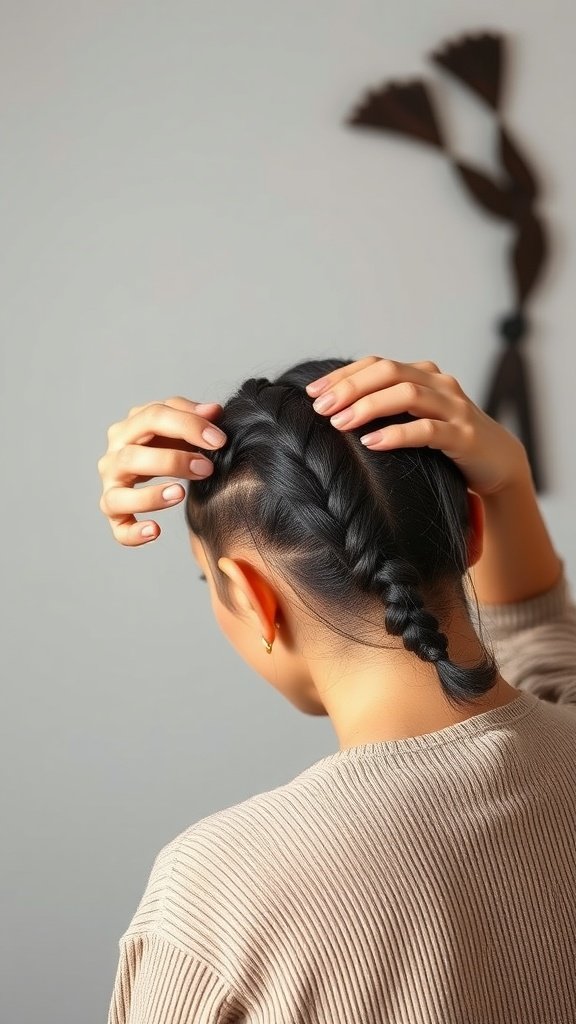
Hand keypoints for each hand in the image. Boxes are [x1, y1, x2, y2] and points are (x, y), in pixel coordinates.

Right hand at [98, 397, 226, 545]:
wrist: (150, 472)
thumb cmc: (166, 444)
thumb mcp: (179, 427)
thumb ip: (194, 417)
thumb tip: (214, 411)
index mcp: (128, 429)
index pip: (152, 417)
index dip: (187, 425)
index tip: (219, 440)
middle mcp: (113, 457)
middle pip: (132, 456)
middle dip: (172, 461)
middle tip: (207, 468)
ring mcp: (111, 487)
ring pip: (119, 495)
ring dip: (150, 497)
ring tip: (180, 494)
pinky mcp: (115, 515)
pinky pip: (119, 528)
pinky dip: (133, 533)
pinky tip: (156, 531)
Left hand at [305, 356, 529, 497]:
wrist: (499, 462)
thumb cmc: (447, 441)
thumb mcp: (415, 418)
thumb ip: (386, 409)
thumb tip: (334, 413)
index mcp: (424, 375)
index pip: (377, 363)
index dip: (343, 375)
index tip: (312, 392)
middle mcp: (439, 384)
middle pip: (389, 372)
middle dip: (350, 387)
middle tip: (320, 408)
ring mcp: (454, 408)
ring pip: (407, 394)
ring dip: (368, 406)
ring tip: (339, 423)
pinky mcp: (464, 436)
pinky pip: (427, 430)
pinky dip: (396, 434)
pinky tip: (370, 443)